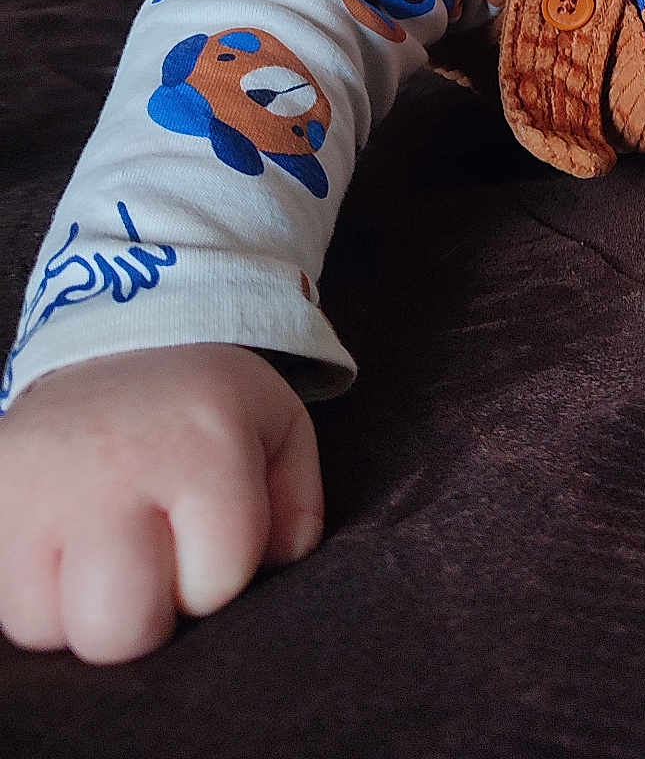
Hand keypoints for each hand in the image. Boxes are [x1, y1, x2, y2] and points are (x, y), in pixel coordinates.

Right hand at [0, 344, 321, 662]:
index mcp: (202, 445)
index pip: (217, 582)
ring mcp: (38, 487)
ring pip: (55, 628)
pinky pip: (10, 607)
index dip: (222, 570)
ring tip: (108, 548)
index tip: (210, 523)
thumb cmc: (202, 403)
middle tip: (156, 557)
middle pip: (124, 629)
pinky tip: (67, 547)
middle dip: (151, 610)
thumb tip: (281, 564)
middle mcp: (113, 466)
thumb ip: (297, 504)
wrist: (114, 335)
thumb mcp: (277, 427)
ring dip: (87, 607)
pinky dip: (40, 594)